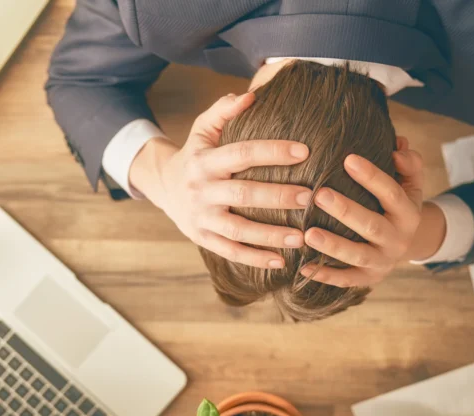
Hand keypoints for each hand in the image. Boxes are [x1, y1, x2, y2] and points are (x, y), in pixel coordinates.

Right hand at [130, 93, 312, 268]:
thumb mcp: (203, 129)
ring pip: (238, 230)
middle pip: (243, 194)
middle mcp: (201, 190)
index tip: (305, 152)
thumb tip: (251, 95)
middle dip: (277, 197)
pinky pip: (230, 251)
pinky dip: (255, 259)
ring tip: (301, 237)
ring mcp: (201, 217)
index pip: (242, 153)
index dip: (273, 152)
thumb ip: (223, 111)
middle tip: (309, 197)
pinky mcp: (202, 238)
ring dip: (270, 236)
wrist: (163, 187)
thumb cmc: (195, 154)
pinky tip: (281, 261)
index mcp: (205, 161)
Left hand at [300, 137, 424, 286]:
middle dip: (346, 211)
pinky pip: (346, 279)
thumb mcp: (411, 184)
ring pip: (357, 255)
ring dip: (333, 246)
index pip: (391, 193)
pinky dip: (325, 275)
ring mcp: (382, 261)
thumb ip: (408, 164)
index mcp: (408, 213)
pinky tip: (303, 267)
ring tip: (308, 233)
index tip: (347, 159)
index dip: (372, 177)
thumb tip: (397, 144)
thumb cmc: (398, 205)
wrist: (407, 245)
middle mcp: (397, 239)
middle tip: (319, 195)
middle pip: (372, 226)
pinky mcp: (367, 278)